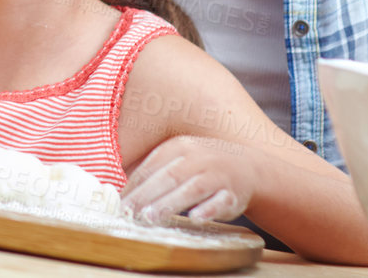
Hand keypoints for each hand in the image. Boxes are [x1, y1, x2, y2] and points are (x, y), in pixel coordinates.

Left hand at [121, 135, 257, 223]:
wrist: (248, 167)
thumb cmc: (203, 166)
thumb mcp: (179, 159)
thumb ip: (155, 172)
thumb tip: (124, 193)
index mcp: (178, 148)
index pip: (151, 166)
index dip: (134, 185)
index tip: (119, 203)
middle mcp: (197, 158)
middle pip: (168, 177)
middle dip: (146, 195)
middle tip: (129, 213)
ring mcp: (216, 174)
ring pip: (191, 189)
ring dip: (170, 203)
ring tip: (151, 217)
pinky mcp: (233, 193)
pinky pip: (221, 201)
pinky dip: (208, 209)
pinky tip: (196, 218)